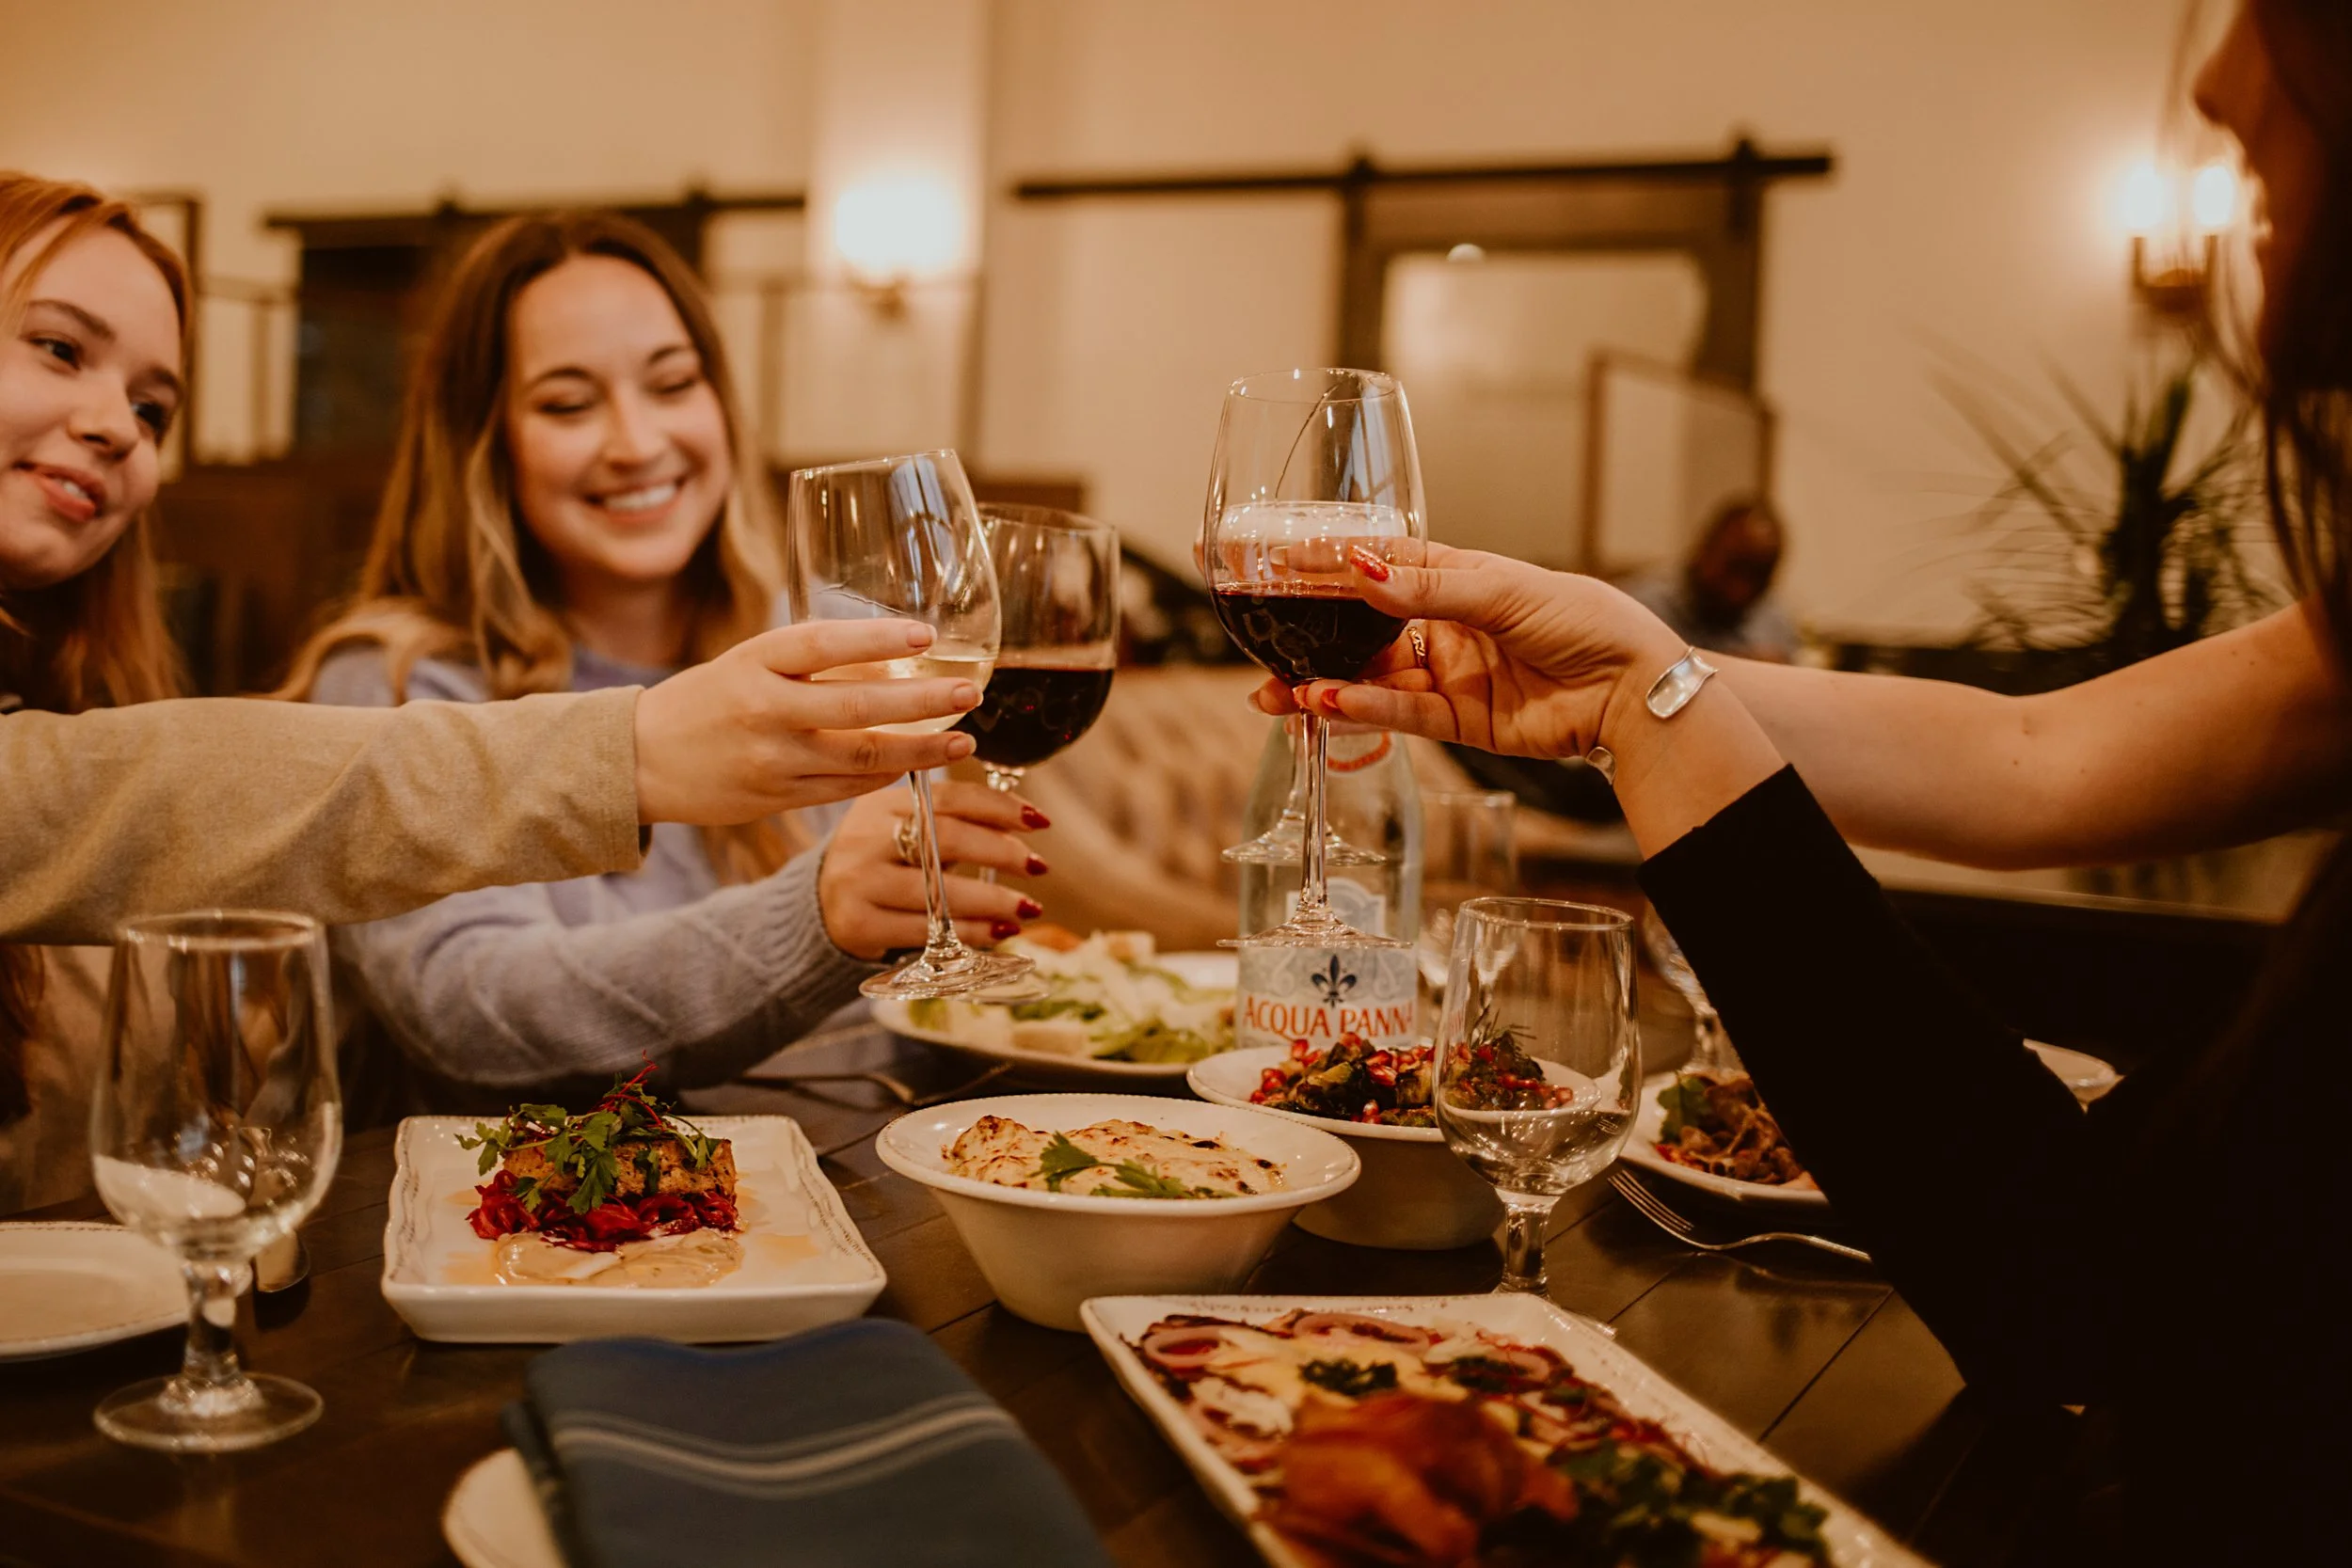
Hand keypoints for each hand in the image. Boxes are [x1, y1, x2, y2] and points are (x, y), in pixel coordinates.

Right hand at [632, 621, 980, 824]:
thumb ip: (807, 662)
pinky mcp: (775, 798)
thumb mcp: (746, 663)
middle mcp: (763, 709)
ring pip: (861, 758)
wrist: (639, 760)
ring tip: (961, 741)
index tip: (926, 636)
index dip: (877, 638)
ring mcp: (771, 759)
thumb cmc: (705, 701)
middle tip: (969, 693)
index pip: (823, 643)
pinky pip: (844, 789)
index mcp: (752, 662)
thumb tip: (890, 661)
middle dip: (922, 702)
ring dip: (919, 751)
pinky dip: (884, 777)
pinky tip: (914, 765)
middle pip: (856, 706)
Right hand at [818, 781, 1049, 959]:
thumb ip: (948, 819)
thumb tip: (1023, 822)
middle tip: (1037, 866)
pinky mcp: (859, 925)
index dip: (998, 807)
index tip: (1039, 821)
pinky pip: (925, 930)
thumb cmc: (878, 861)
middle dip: (1000, 852)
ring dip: (991, 900)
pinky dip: (969, 932)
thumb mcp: (899, 827)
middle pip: (945, 839)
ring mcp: (859, 883)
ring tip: (1027, 908)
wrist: (817, 905)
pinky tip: (998, 932)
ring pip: (937, 891)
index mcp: (880, 804)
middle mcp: (866, 838)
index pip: (948, 798)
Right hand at [1251, 543, 1686, 760]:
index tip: (1268, 564)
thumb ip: (1427, 589)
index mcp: (1455, 579)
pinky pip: (1402, 715)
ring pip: (1372, 679)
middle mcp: (1444, 626)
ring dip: (1326, 685)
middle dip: (1308, 641)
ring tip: (1282, 692)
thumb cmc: (1585, 621)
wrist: (1634, 690)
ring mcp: (1450, 676)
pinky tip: (1330, 705)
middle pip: (1361, 632)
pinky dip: (1366, 711)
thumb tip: (1360, 570)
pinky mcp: (1461, 723)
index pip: (1375, 567)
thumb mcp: (1503, 591)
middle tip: (1256, 647)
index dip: (1322, 567)